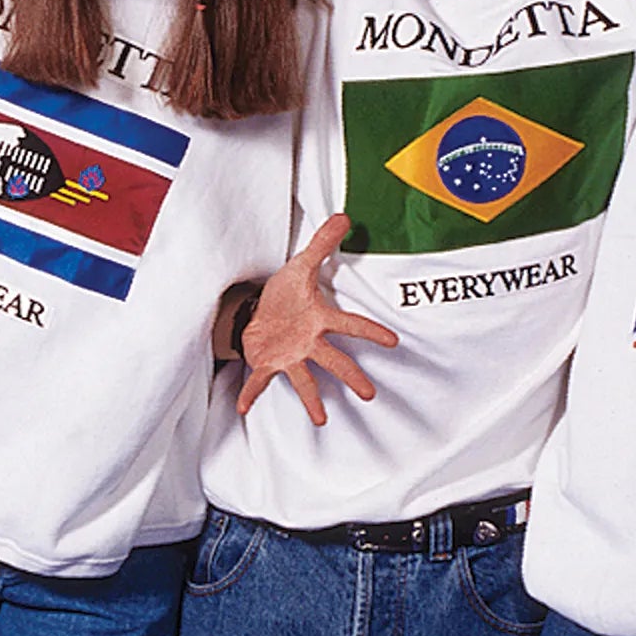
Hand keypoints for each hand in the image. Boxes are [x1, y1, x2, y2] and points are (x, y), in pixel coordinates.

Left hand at [232, 214, 398, 426]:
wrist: (256, 309)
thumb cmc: (283, 294)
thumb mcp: (300, 266)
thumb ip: (321, 244)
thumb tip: (344, 216)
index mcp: (320, 320)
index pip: (350, 325)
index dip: (371, 331)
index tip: (393, 341)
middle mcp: (309, 342)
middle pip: (335, 361)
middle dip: (352, 377)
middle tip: (370, 394)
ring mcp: (290, 356)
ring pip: (305, 380)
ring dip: (312, 399)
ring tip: (321, 419)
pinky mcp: (268, 363)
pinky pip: (260, 380)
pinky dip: (251, 393)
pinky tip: (242, 407)